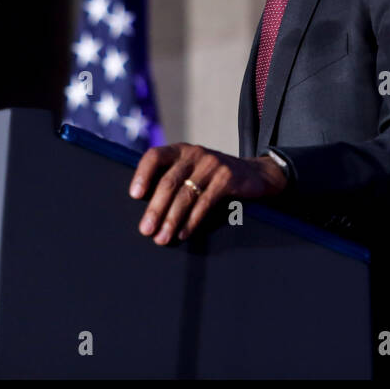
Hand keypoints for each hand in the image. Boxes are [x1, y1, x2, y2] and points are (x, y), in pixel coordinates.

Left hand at [129, 142, 287, 244]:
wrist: (255, 175)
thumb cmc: (212, 178)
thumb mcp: (192, 171)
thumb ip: (171, 179)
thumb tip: (144, 210)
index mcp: (180, 150)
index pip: (155, 156)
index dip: (143, 174)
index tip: (134, 195)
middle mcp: (194, 153)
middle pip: (169, 181)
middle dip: (155, 208)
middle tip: (145, 230)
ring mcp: (212, 164)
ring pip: (186, 194)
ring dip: (171, 219)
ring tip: (162, 238)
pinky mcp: (227, 178)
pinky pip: (205, 202)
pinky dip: (192, 220)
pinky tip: (183, 234)